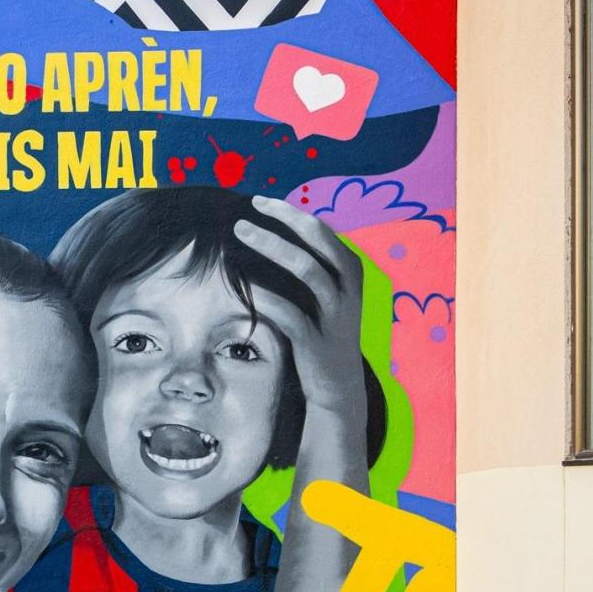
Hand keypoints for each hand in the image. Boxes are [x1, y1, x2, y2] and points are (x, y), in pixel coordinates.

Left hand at [233, 195, 366, 430]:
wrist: (337, 390)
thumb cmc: (322, 336)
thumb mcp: (325, 297)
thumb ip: (310, 267)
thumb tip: (273, 235)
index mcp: (351, 273)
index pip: (322, 230)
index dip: (291, 213)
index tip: (261, 201)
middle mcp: (348, 290)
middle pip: (318, 241)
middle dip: (284, 220)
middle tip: (250, 208)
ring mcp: (335, 316)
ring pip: (307, 270)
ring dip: (272, 247)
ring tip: (241, 233)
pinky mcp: (316, 343)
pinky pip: (291, 313)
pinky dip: (266, 296)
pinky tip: (243, 285)